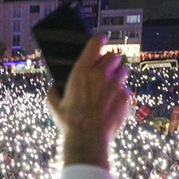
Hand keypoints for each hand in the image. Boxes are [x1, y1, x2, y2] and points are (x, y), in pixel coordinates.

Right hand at [46, 35, 128, 169]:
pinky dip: (121, 96)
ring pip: (123, 71)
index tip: (102, 40)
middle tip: (107, 70)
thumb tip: (52, 87)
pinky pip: (126, 90)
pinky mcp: (125, 96)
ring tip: (111, 88)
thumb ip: (53, 91)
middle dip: (111, 61)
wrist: (88, 138)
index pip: (95, 43)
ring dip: (118, 76)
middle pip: (113, 56)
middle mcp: (100, 73)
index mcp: (82, 70)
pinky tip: (113, 106)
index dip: (100, 39)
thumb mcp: (54, 105)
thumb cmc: (70, 122)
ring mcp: (115, 84)